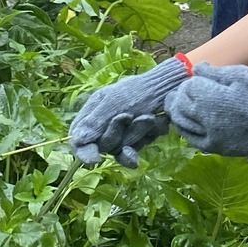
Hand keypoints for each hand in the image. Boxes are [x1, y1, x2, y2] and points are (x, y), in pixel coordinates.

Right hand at [68, 56, 191, 166]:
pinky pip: (137, 148)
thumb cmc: (140, 89)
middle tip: (130, 116)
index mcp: (93, 110)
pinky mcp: (138, 139)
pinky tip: (155, 126)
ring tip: (149, 116)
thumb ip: (96, 122)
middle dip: (118, 133)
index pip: (78, 137)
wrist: (170, 87)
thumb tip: (77, 141)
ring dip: (137, 132)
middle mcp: (105, 123)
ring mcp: (122, 133)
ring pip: (122, 148)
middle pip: (103, 145)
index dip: (84, 151)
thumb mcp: (115, 101)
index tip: (94, 159)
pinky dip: (146, 137)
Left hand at [166, 63, 247, 159]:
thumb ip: (214, 72)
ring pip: (181, 124)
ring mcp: (209, 135)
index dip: (189, 82)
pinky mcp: (216, 147)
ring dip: (177, 113)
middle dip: (178, 96)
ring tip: (178, 107)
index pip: (187, 88)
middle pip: (179, 106)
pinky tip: (187, 124)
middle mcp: (204, 118)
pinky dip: (186, 130)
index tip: (194, 80)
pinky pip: (192, 139)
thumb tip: (196, 69)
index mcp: (209, 97)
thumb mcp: (239, 75)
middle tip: (179, 92)